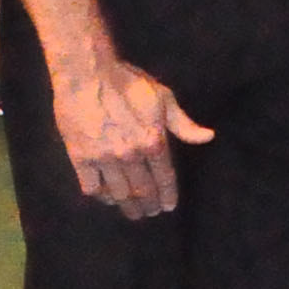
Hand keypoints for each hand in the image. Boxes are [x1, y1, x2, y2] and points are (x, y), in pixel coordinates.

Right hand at [48, 51, 212, 218]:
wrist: (87, 74)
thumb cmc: (127, 82)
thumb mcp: (163, 98)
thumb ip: (183, 124)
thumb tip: (208, 137)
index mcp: (153, 141)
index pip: (165, 178)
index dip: (167, 195)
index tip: (168, 207)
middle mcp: (130, 155)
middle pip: (142, 190)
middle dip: (148, 205)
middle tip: (150, 213)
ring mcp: (104, 159)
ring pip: (118, 193)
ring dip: (127, 206)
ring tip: (131, 212)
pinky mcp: (80, 158)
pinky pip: (91, 187)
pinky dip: (101, 196)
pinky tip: (106, 198)